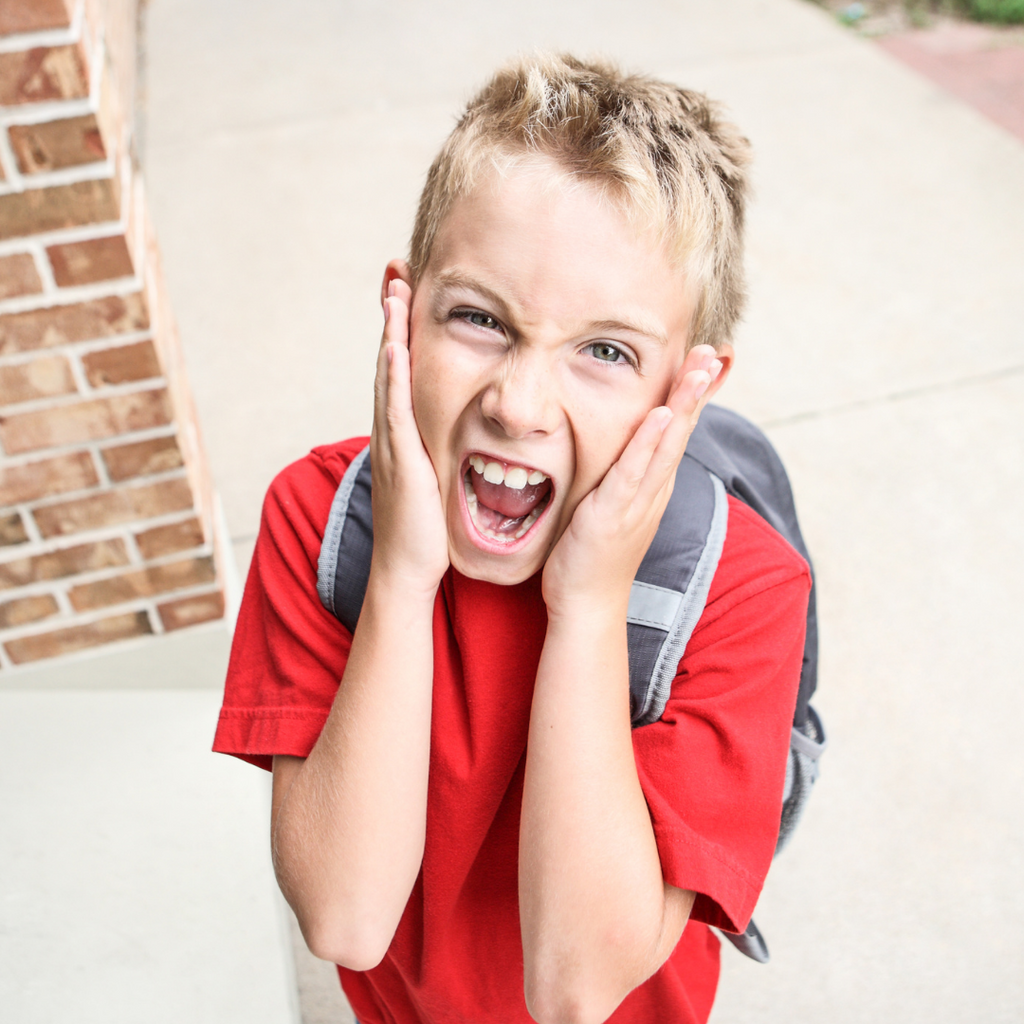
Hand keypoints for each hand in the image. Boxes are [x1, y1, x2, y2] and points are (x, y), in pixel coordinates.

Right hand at [369, 280, 449, 595]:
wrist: (409, 568)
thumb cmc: (428, 529)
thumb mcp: (441, 478)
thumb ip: (450, 451)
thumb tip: (472, 435)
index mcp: (408, 432)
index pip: (407, 371)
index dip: (407, 330)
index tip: (412, 292)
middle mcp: (396, 431)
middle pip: (393, 362)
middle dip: (394, 317)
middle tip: (397, 273)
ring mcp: (394, 443)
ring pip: (391, 377)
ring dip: (391, 332)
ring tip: (395, 291)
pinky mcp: (401, 459)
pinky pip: (395, 410)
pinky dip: (394, 376)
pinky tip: (396, 346)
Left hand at [541, 345, 721, 617]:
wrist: (588, 604)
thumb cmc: (593, 555)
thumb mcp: (612, 505)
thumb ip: (621, 474)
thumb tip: (620, 448)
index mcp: (652, 485)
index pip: (676, 431)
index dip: (692, 395)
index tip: (705, 358)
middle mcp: (653, 490)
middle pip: (681, 431)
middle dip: (697, 389)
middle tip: (715, 350)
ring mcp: (638, 502)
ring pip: (667, 445)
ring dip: (684, 405)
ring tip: (699, 369)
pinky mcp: (614, 514)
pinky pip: (634, 473)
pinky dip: (649, 444)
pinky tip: (662, 416)